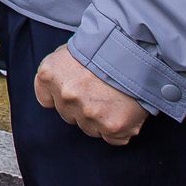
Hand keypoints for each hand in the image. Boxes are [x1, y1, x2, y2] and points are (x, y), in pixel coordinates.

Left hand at [33, 44, 147, 145]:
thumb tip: (57, 92)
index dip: (61, 96)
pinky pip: (112, 138)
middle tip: (100, 91)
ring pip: (90, 128)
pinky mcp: (111, 126)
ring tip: (115, 99)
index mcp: (50, 74)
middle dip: (82, 107)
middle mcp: (65, 95)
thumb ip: (59, 73)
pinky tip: (126, 111)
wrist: (139, 49)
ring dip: (101, 119)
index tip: (75, 91)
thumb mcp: (70, 51)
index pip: (46, 99)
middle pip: (69, 115)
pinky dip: (120, 129)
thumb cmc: (105, 48)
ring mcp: (88, 112)